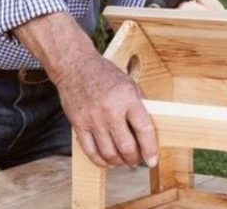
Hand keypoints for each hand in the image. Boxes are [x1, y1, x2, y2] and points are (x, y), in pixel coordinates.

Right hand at [12, 12, 157, 168]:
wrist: (74, 66)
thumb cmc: (103, 74)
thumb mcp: (129, 84)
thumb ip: (140, 105)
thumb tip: (150, 130)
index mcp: (127, 98)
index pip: (144, 129)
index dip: (150, 149)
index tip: (152, 160)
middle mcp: (110, 110)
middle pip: (126, 147)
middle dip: (134, 159)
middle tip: (137, 160)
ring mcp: (93, 119)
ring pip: (109, 153)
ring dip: (119, 162)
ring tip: (123, 161)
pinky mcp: (78, 124)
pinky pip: (90, 151)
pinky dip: (101, 161)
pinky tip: (107, 161)